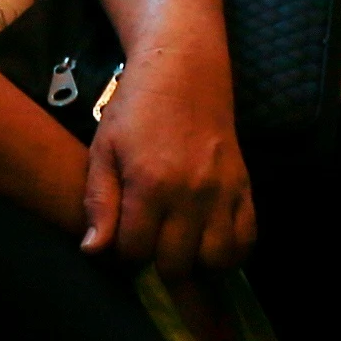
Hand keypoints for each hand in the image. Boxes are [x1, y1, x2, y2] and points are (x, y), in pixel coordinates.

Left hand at [80, 46, 253, 275]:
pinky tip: (210, 248)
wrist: (184, 74)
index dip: (125, 255)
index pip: (137, 250)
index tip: (123, 244)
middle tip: (151, 250)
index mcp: (150, 184)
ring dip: (197, 266)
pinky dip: (231, 254)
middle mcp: (190, 194)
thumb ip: (98, 203)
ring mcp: (222, 192)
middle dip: (158, 266)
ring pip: (216, 259)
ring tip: (181, 253)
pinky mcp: (245, 187)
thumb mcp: (103, 150)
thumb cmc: (134, 110)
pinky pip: (247, 239)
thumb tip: (94, 251)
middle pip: (177, 263)